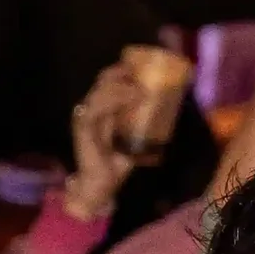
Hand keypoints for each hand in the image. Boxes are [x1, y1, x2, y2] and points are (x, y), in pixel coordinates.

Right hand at [64, 60, 137, 221]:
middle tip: (141, 73)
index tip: (143, 67)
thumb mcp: (136, 140)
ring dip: (120, 86)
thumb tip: (170, 115)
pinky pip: (95, 108)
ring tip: (139, 89)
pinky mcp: (83, 127)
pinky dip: (112, 100)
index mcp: (102, 110)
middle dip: (121, 73)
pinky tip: (128, 98)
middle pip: (103, 81)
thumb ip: (146, 127)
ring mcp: (86, 117)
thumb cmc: (117, 165)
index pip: (109, 82)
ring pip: (100, 91)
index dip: (123, 71)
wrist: (100, 186)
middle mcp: (91, 109)